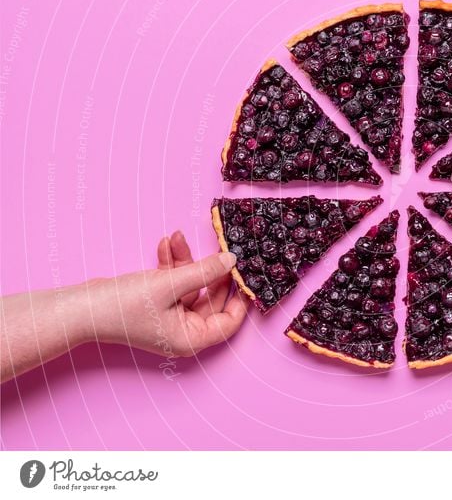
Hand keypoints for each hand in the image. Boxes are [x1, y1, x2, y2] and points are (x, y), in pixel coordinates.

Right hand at [79, 231, 248, 357]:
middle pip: (211, 300)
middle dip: (211, 271)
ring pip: (191, 286)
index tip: (246, 273)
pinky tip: (166, 243)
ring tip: (179, 237)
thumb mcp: (170, 284)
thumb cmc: (124, 305)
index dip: (240, 298)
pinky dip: (171, 264)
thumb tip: (232, 261)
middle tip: (219, 248)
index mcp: (191, 338)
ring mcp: (169, 318)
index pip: (229, 322)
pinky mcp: (156, 304)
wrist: (81, 307)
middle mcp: (183, 332)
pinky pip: (173, 283)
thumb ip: (204, 272)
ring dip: (185, 261)